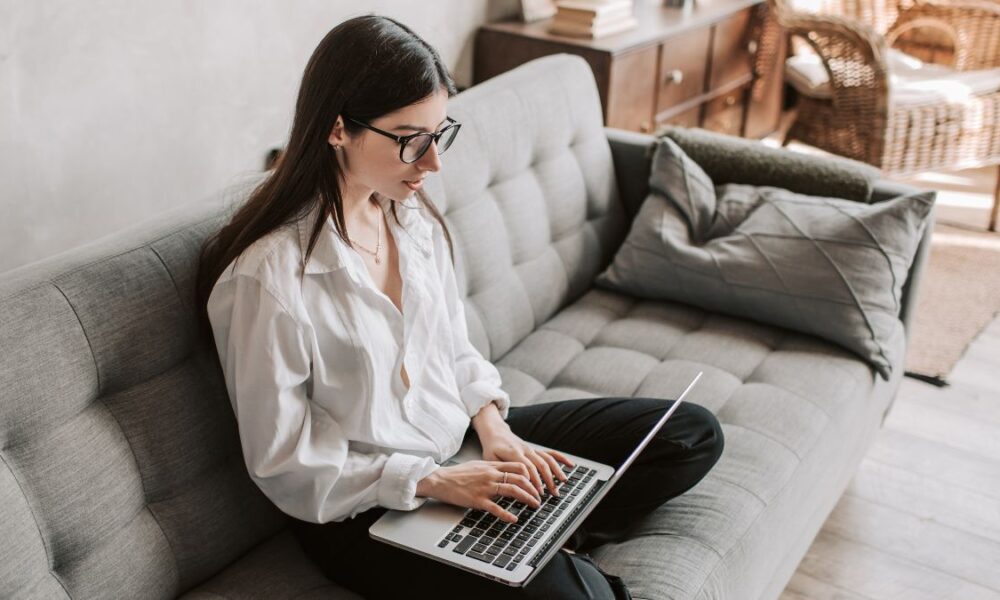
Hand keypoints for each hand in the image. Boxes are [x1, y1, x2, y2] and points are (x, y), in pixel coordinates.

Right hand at [415, 460, 542, 522]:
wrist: (441, 480)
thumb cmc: (458, 474)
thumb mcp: (478, 466)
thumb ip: (493, 468)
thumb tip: (506, 472)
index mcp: (491, 466)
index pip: (518, 466)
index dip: (531, 475)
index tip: (537, 483)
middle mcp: (491, 475)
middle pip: (520, 478)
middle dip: (533, 488)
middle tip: (540, 497)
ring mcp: (485, 487)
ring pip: (512, 490)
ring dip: (527, 498)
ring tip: (534, 505)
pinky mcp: (478, 500)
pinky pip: (496, 508)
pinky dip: (507, 514)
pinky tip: (514, 519)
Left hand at [478, 426, 573, 498]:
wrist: (495, 433)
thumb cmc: (492, 449)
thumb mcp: (490, 459)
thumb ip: (501, 470)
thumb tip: (509, 483)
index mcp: (514, 453)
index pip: (527, 468)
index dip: (534, 480)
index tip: (537, 493)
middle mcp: (526, 450)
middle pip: (540, 465)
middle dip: (548, 480)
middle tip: (552, 493)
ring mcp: (532, 450)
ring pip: (547, 460)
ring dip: (556, 471)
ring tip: (563, 482)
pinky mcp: (535, 450)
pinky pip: (550, 453)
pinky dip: (561, 459)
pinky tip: (570, 465)